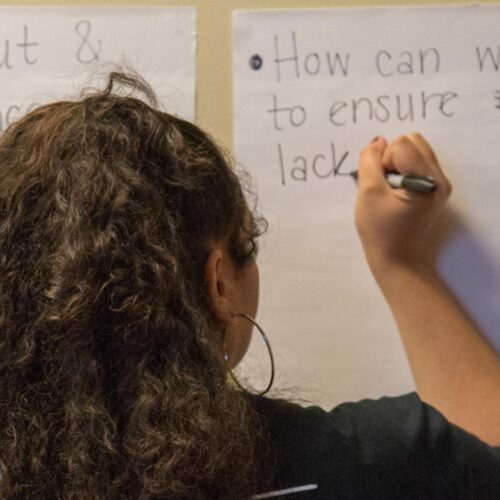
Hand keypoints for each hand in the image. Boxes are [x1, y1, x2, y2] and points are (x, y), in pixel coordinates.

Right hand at [355, 134, 451, 272]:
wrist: (396, 259)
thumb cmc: (380, 230)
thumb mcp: (367, 193)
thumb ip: (369, 162)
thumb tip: (377, 142)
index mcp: (428, 181)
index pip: (402, 145)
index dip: (383, 161)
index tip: (381, 185)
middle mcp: (440, 178)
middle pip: (412, 141)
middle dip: (392, 158)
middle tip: (385, 185)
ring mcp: (439, 183)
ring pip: (415, 150)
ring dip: (396, 164)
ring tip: (390, 189)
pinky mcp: (434, 188)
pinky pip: (416, 163)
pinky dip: (402, 170)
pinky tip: (395, 191)